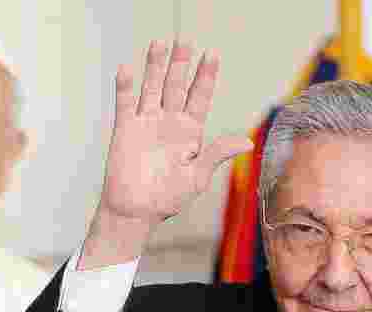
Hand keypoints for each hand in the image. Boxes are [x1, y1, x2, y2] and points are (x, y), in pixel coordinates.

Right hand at [97, 40, 252, 231]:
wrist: (137, 212)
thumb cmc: (168, 199)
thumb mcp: (197, 176)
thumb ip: (217, 153)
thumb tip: (246, 142)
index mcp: (190, 132)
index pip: (200, 97)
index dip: (206, 76)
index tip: (213, 54)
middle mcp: (169, 123)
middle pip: (177, 86)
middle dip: (182, 63)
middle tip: (187, 40)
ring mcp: (147, 123)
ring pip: (152, 88)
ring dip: (155, 66)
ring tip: (160, 43)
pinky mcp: (125, 130)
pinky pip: (125, 104)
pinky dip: (126, 87)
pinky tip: (128, 69)